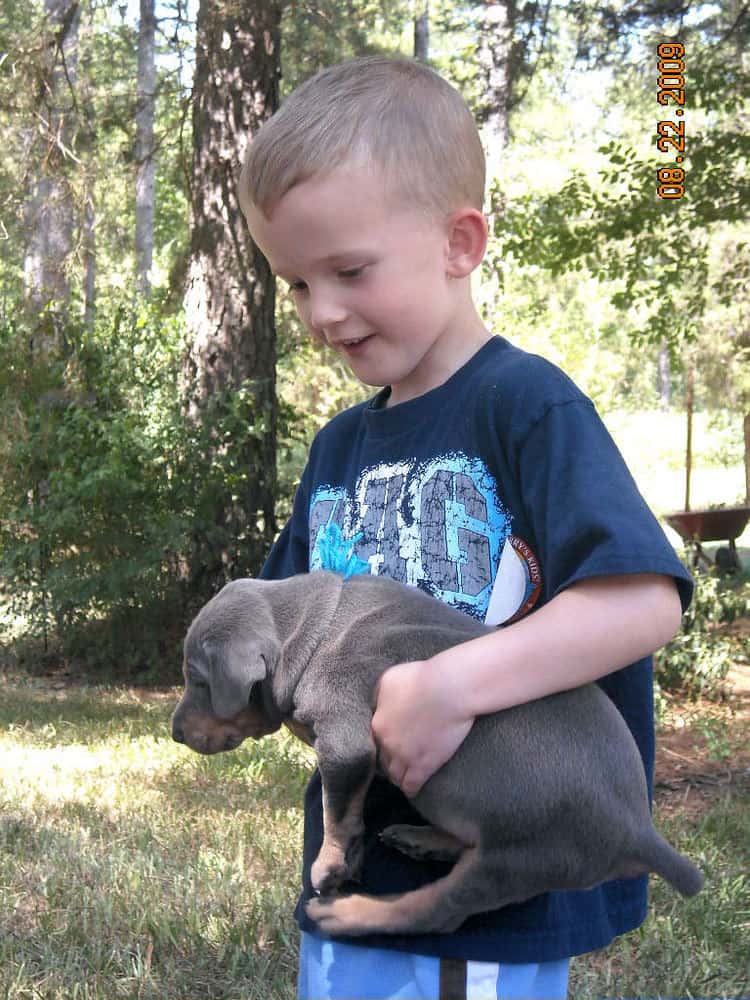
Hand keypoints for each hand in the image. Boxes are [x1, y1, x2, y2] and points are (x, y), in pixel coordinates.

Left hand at [371, 657, 473, 797]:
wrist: (449, 689)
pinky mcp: (424, 766)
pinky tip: (412, 788)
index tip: (387, 744)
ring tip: (403, 775)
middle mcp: (387, 744)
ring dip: (397, 776)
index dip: (380, 743)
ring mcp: (405, 757)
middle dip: (387, 761)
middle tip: (395, 760)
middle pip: (381, 761)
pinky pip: (411, 786)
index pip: (371, 743)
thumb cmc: (421, 678)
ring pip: (394, 776)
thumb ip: (377, 696)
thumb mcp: (389, 679)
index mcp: (377, 724)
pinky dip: (410, 788)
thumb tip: (374, 705)